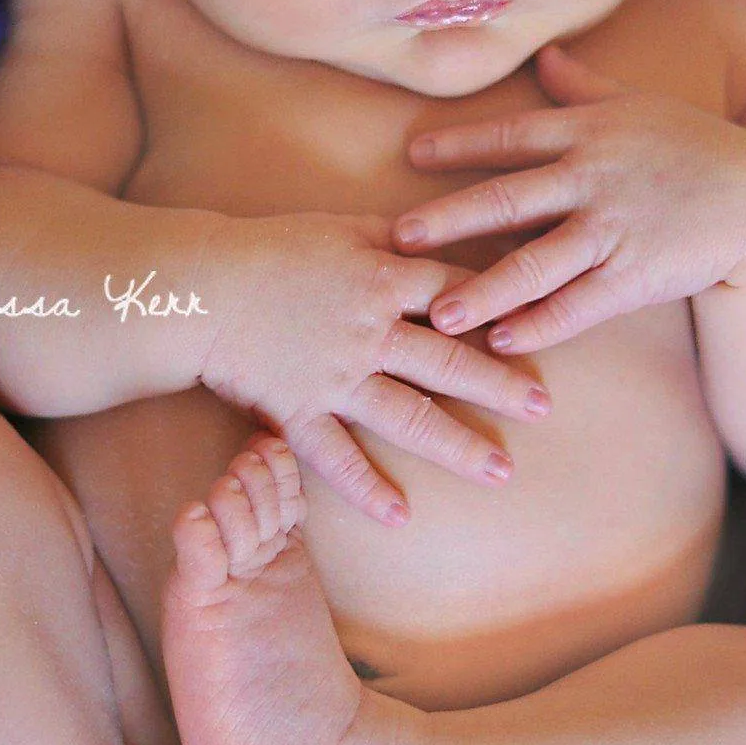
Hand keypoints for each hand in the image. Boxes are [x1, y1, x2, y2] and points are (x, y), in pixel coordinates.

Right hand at [192, 209, 553, 527]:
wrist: (201, 284)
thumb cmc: (268, 250)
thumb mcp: (338, 228)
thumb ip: (390, 237)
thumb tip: (435, 234)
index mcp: (382, 279)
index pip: (456, 295)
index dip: (501, 310)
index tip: (539, 330)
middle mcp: (370, 331)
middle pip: (450, 360)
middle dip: (501, 386)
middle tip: (544, 408)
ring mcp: (337, 375)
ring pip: (409, 414)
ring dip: (458, 445)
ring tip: (501, 472)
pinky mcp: (299, 409)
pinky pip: (337, 456)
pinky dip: (367, 488)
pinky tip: (400, 515)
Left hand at [391, 40, 745, 354]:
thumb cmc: (698, 148)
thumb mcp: (640, 105)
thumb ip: (585, 87)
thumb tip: (548, 55)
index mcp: (589, 132)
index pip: (512, 137)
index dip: (460, 144)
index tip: (412, 153)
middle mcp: (593, 178)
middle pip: (507, 200)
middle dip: (449, 219)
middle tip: (398, 239)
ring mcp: (613, 230)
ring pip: (536, 264)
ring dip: (484, 290)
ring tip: (440, 314)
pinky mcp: (636, 276)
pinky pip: (579, 305)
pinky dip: (541, 324)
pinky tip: (504, 340)